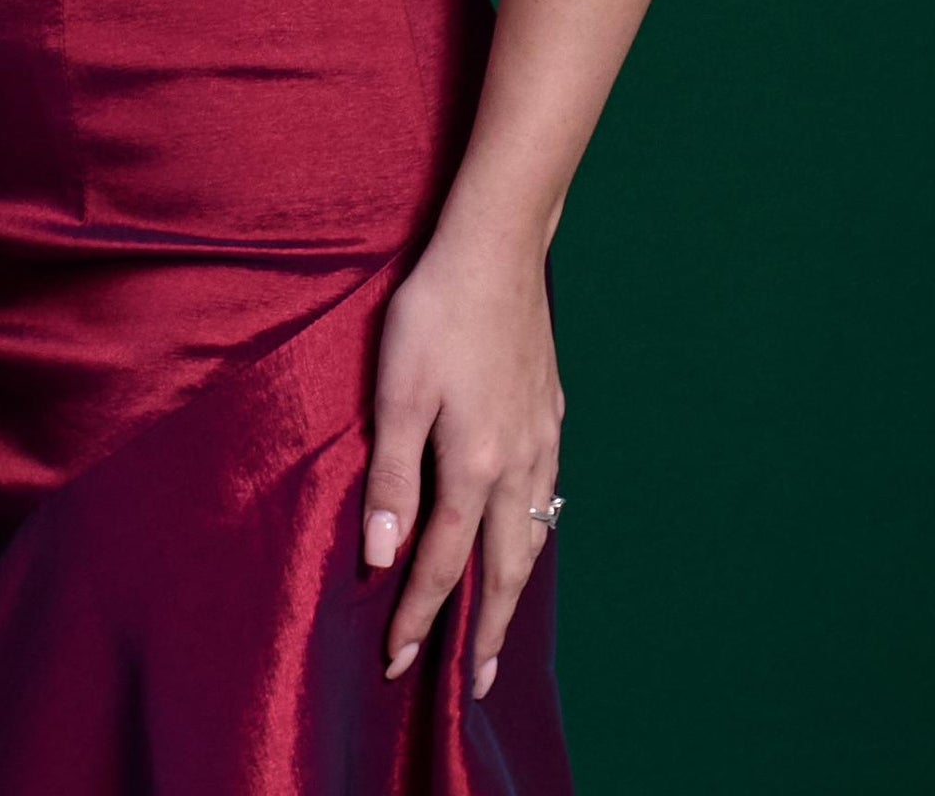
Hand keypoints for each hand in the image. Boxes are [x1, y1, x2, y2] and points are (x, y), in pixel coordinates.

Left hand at [363, 230, 564, 700]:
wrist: (497, 250)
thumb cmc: (433, 314)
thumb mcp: (395, 392)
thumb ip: (392, 477)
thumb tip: (383, 556)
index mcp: (475, 466)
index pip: (443, 564)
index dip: (420, 617)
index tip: (398, 663)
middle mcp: (519, 464)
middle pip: (504, 568)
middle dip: (487, 630)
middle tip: (475, 683)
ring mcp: (543, 439)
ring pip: (533, 536)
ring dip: (515, 588)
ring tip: (501, 625)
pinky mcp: (551, 414)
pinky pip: (546, 496)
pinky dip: (533, 535)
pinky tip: (526, 534)